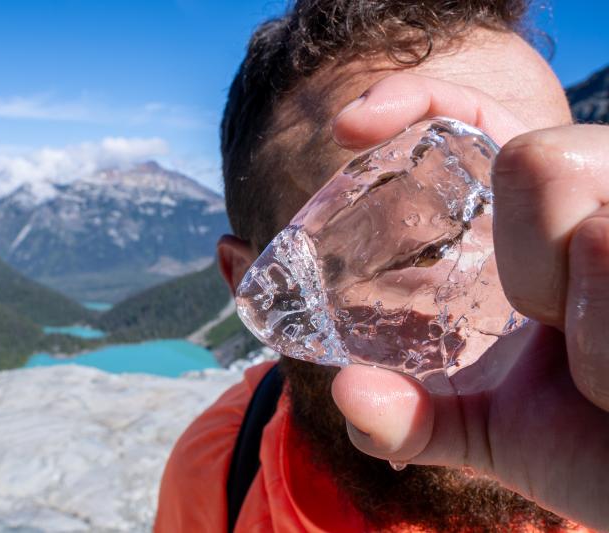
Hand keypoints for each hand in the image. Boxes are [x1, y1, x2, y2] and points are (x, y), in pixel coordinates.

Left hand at [329, 72, 608, 530]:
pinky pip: (605, 241)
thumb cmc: (589, 445)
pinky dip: (601, 339)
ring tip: (599, 367)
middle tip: (553, 330)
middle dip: (532, 265)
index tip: (349, 128)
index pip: (480, 125)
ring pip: (584, 210)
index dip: (420, 102)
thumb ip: (411, 418)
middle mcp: (595, 204)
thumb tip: (350, 395)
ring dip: (578, 308)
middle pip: (534, 157)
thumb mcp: (490, 431)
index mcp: (541, 229)